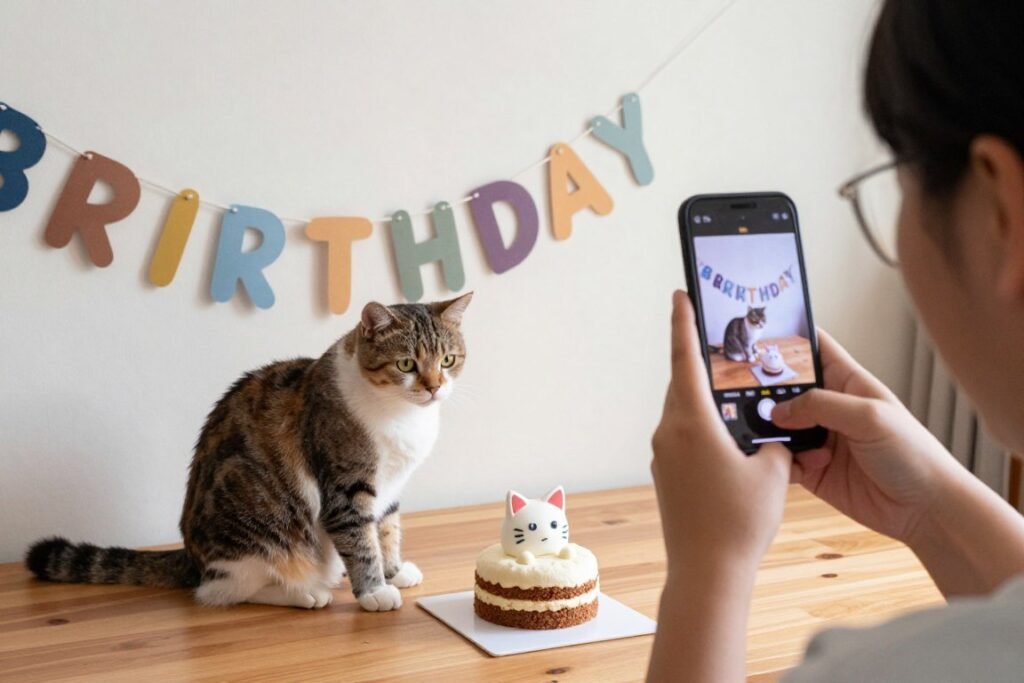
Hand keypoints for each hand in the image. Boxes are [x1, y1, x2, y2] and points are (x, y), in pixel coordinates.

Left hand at [651, 291, 791, 577]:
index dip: (684, 324)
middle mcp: (669, 433)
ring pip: (682, 413)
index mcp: (692, 422)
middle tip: (721, 346)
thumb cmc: (740, 521)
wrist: (707, 572)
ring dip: (704, 402)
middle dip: (701, 365)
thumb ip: (775, 443)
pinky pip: (682, 438)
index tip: (680, 295)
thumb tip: (771, 437)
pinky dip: (701, 430)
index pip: (686, 359)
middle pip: (683, 385)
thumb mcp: (774, 473)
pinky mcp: (666, 476)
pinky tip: (727, 442)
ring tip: (733, 397)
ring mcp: (663, 456)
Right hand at [771, 329, 959, 544]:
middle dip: (766, 390)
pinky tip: (789, 465)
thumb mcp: (868, 417)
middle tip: (742, 392)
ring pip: (779, 426)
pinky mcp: (812, 470)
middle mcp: (830, 409)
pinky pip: (783, 460)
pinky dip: (778, 461)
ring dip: (769, 429)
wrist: (924, 508)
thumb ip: (821, 406)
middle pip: (788, 389)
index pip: (816, 350)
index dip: (791, 339)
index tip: (760, 334)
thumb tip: (779, 410)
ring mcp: (819, 440)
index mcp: (848, 384)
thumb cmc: (912, 454)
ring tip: (767, 434)